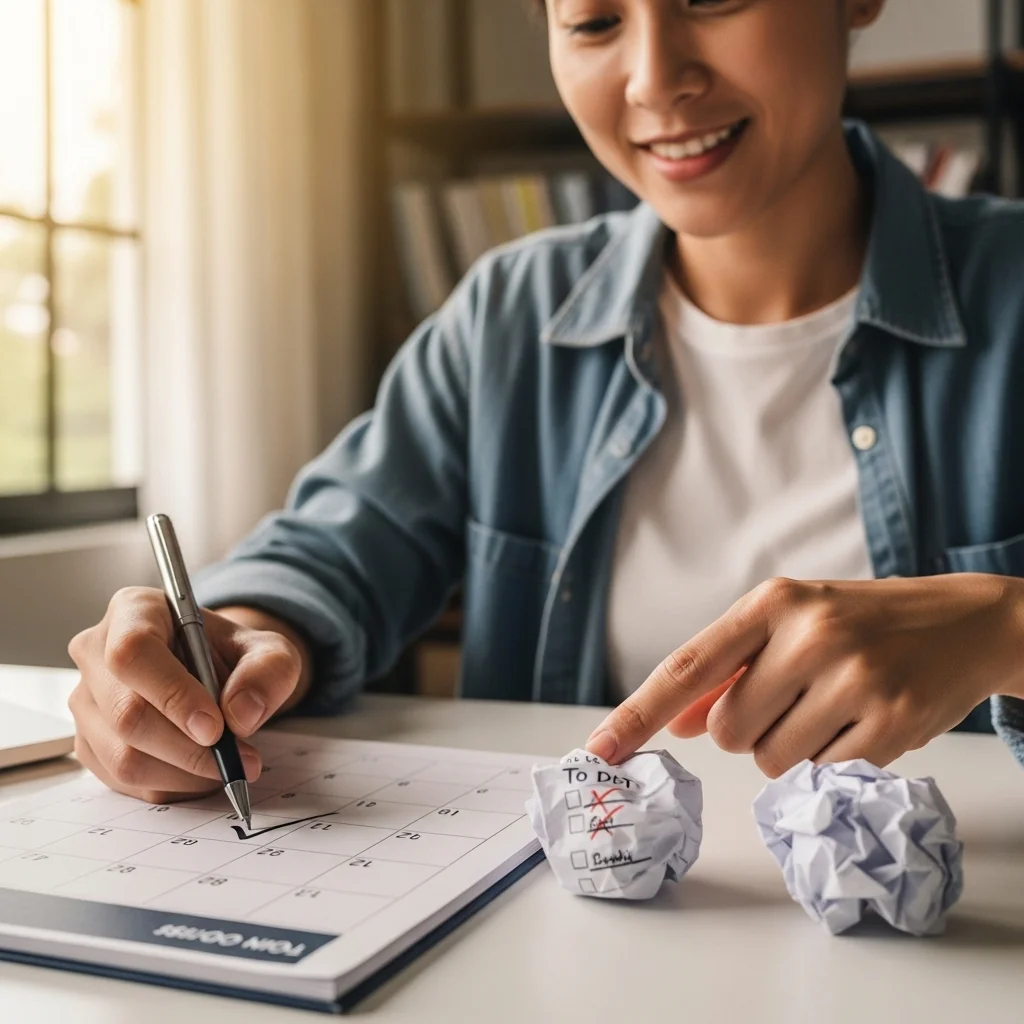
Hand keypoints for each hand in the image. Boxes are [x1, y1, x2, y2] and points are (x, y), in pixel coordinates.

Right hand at [68, 588, 311, 802]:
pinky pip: (124, 781)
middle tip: (238, 758)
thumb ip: (268, 672)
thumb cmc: (235, 656)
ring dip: (184, 773)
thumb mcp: (270, 651)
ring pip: (123, 756)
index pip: (134, 652)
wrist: (218, 675)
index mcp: (134, 611)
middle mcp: (96, 652)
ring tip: (227, 765)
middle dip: (190, 748)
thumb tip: (241, 714)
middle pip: (127, 714)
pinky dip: (171, 786)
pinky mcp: (90, 743)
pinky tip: (201, 772)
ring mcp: (87, 702)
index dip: (173, 694)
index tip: (216, 727)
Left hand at [587, 574, 1023, 775]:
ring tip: (829, 708)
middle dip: (746, 730)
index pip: (687, 666)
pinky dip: (831, 761)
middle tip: (792, 699)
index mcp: (772, 603)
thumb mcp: (789, 625)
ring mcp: (854, 678)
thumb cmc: (860, 622)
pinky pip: (822, 774)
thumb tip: (679, 721)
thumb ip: (729, 670)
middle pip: (727, 730)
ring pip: (769, 760)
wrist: (963, 621)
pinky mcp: (892, 722)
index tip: (598, 750)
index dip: (637, 713)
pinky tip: (861, 722)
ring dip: (787, 749)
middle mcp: (809, 634)